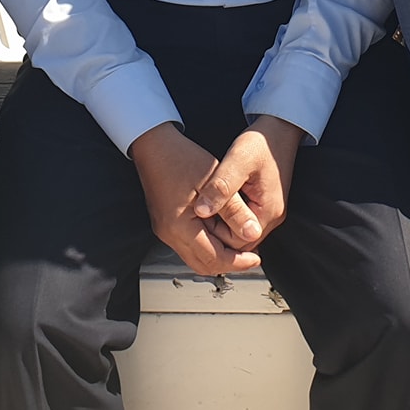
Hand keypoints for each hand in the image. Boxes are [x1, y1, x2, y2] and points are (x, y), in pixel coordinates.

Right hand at [129, 123, 260, 275]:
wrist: (155, 144)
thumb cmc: (181, 157)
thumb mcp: (216, 181)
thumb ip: (235, 210)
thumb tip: (252, 232)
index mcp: (179, 226)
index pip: (213, 259)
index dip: (238, 262)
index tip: (255, 259)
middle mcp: (169, 233)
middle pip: (203, 265)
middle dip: (229, 263)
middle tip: (250, 257)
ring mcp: (166, 229)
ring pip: (196, 257)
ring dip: (219, 254)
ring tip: (239, 241)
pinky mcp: (167, 223)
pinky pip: (190, 243)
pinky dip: (209, 243)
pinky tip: (222, 229)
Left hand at [192, 115, 302, 250]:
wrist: (279, 128)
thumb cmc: (261, 142)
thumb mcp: (237, 160)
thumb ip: (221, 187)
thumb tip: (202, 211)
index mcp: (268, 212)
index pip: (237, 242)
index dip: (214, 234)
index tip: (196, 218)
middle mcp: (271, 217)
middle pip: (238, 241)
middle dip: (215, 232)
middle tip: (195, 215)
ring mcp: (268, 211)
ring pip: (238, 232)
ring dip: (220, 224)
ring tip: (202, 208)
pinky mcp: (262, 203)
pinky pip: (241, 220)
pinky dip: (226, 216)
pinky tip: (214, 202)